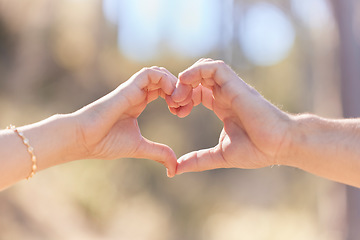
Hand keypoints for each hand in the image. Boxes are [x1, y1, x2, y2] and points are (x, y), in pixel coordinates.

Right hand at [73, 67, 177, 176]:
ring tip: (178, 103)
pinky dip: (165, 80)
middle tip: (185, 106)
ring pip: (159, 73)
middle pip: (165, 80)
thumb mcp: (140, 148)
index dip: (178, 98)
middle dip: (180, 90)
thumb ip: (158, 153)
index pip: (164, 90)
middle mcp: (138, 93)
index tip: (182, 113)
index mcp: (140, 102)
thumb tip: (174, 167)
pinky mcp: (128, 88)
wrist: (83, 140)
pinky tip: (170, 97)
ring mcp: (133, 89)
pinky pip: (150, 73)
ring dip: (174, 84)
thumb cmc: (105, 143)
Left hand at [171, 59, 292, 173]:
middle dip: (181, 88)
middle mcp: (225, 94)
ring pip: (204, 68)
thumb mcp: (220, 155)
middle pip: (197, 78)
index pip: (197, 92)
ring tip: (179, 97)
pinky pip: (215, 67)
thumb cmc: (257, 150)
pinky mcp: (237, 85)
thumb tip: (177, 169)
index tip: (176, 112)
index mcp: (222, 106)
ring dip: (187, 79)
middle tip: (173, 104)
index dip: (183, 98)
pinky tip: (187, 83)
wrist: (280, 146)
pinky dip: (197, 71)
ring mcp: (231, 88)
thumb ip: (199, 159)